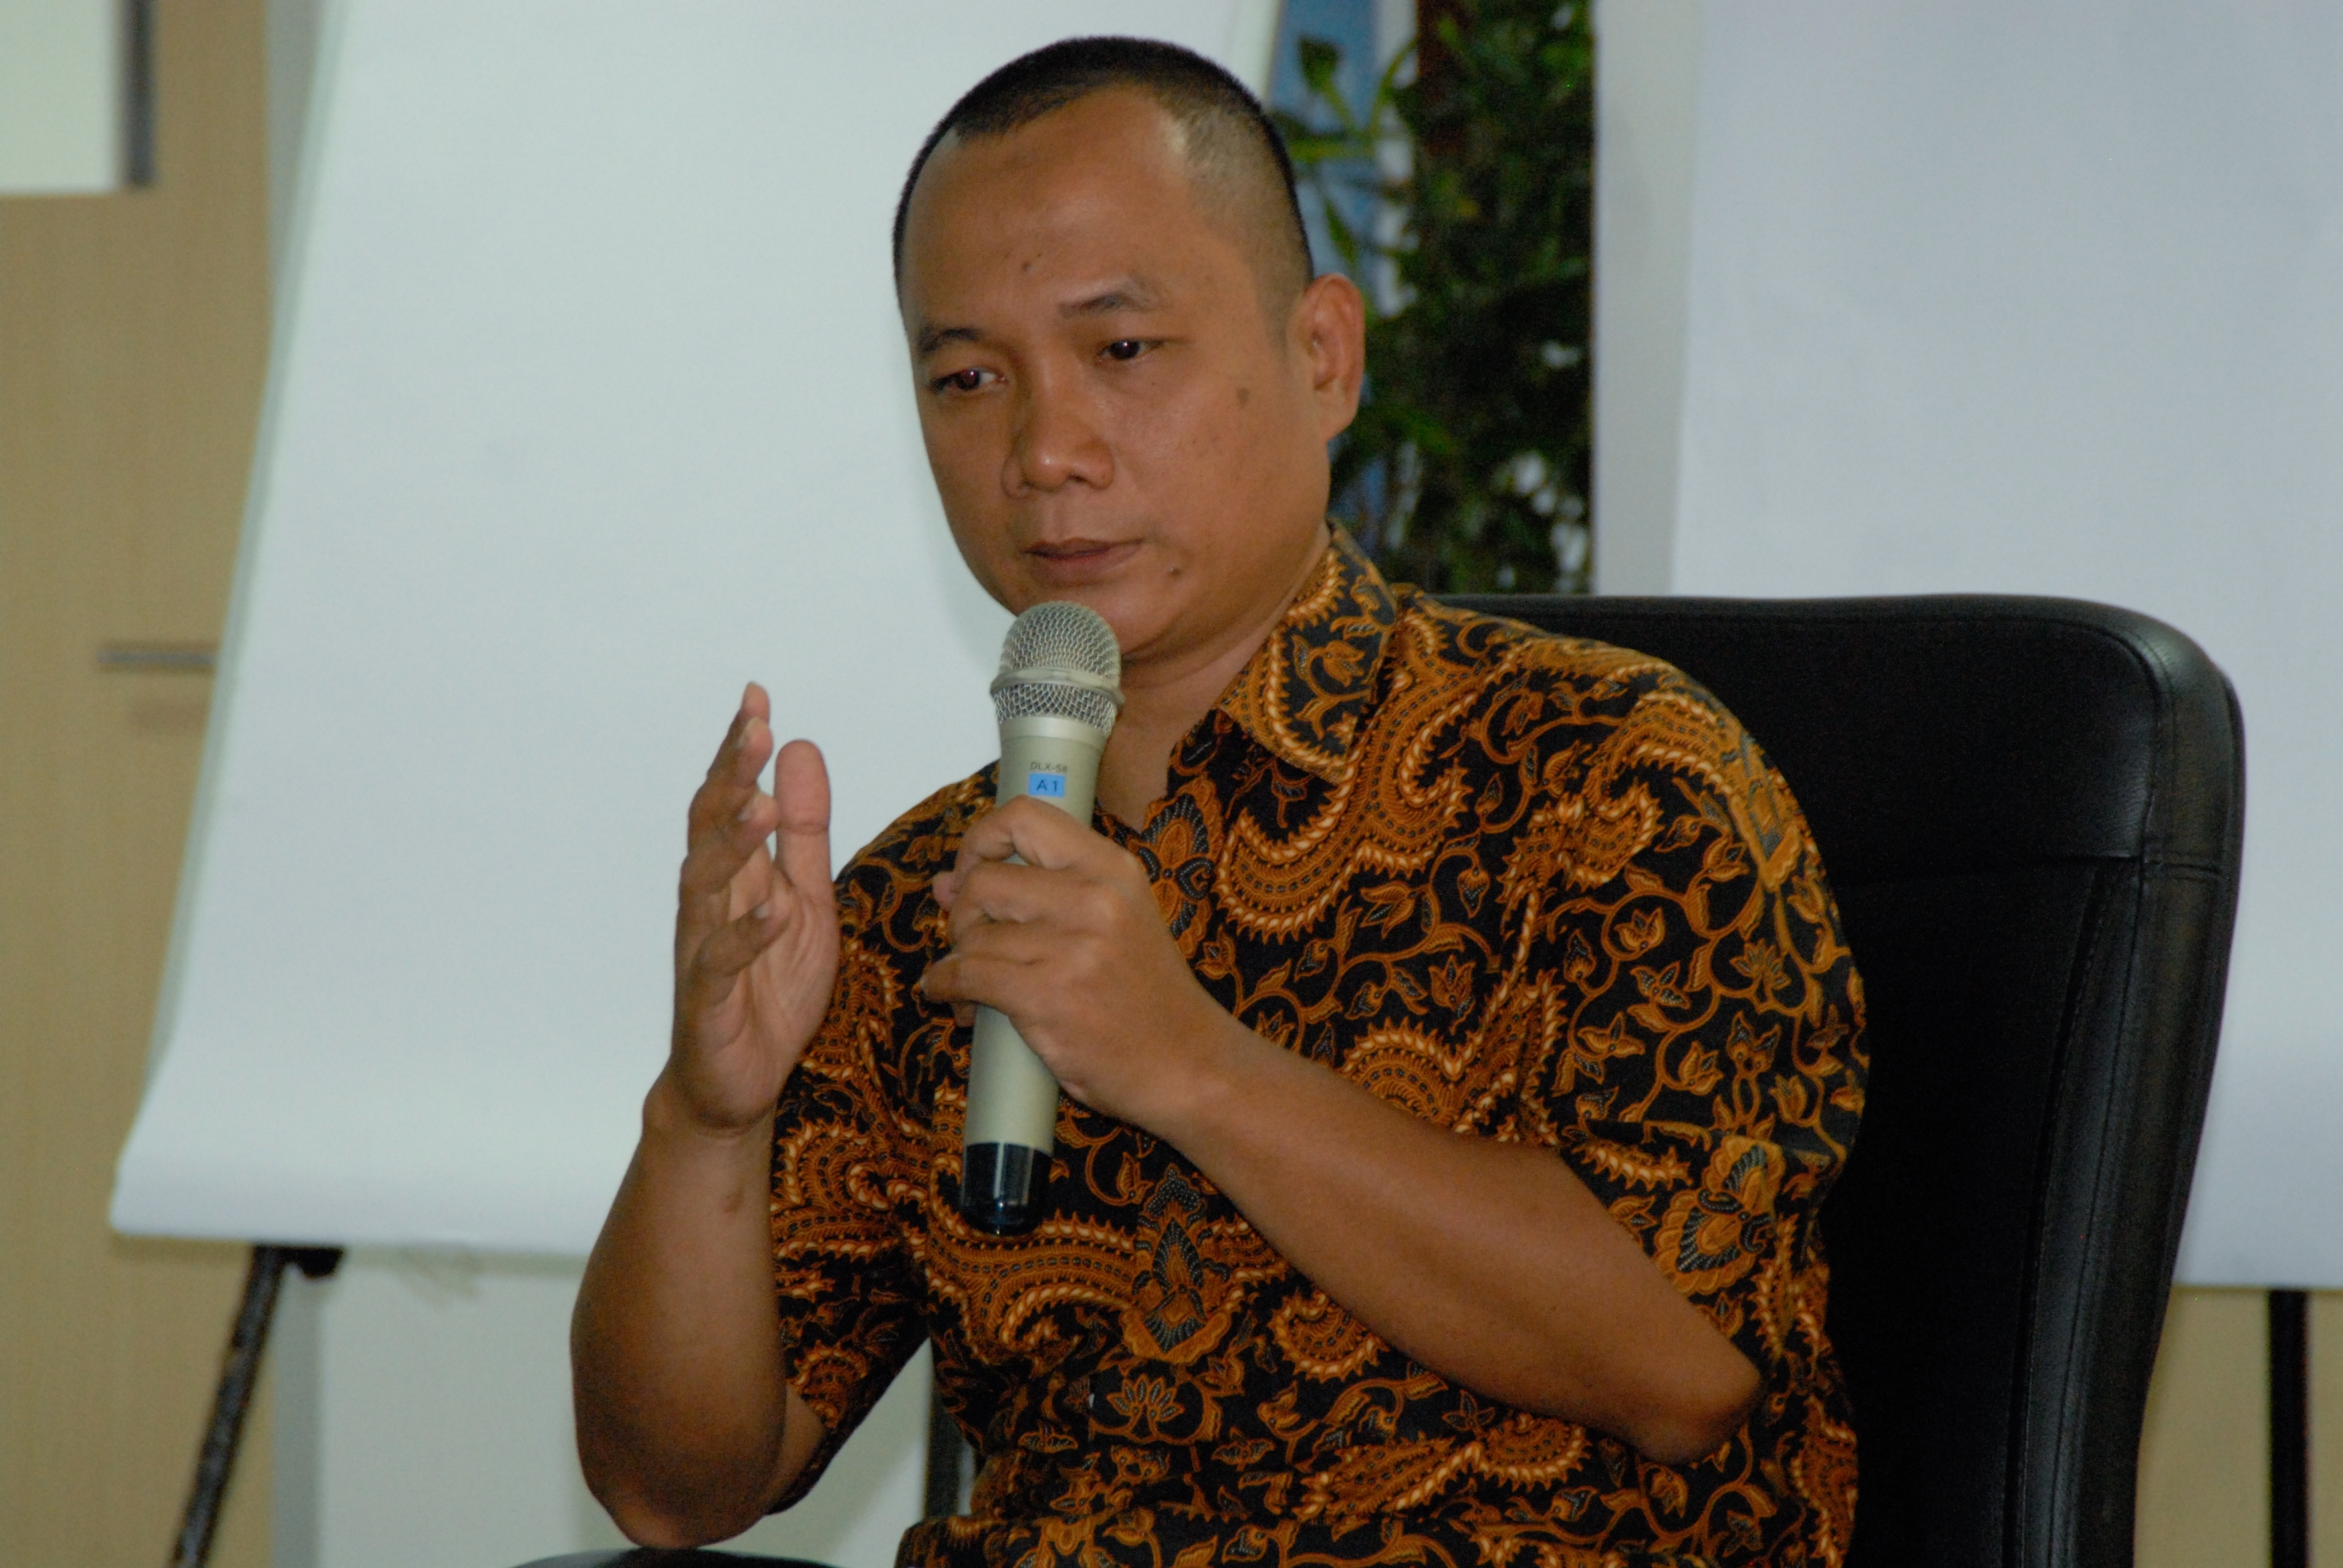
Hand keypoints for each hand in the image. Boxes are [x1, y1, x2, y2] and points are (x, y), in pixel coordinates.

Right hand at [667, 683, 838, 1135]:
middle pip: (709, 827)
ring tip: (761, 804)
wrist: (737, 1082)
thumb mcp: (807, 898)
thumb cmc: (767, 989)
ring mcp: (704, 949)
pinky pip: (722, 961)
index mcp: (733, 874)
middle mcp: (710, 902)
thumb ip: (806, 832)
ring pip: (705, 885)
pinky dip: (747, 934)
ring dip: (732, 842)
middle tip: (753, 728)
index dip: (740, 750)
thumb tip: (801, 751)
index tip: (756, 697)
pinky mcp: (708, 1000)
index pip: (729, 799)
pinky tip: (771, 908)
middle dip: (731, 775)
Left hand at [924, 796, 1240, 1131]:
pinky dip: (945, 986)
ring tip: (971, 986)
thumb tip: (945, 883)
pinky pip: (967, 975)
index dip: (981, 840)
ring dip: (958, 961)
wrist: (1188, 1064)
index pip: (1024, 816)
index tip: (972, 871)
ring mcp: (1072, 947)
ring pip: (972, 934)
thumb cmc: (1146, 999)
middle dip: (963, 915)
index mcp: (1112, 868)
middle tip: (974, 943)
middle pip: (983, 879)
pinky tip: (952, 997)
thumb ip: (1038, 893)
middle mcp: (1094, 897)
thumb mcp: (1115, 922)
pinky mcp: (1048, 996)